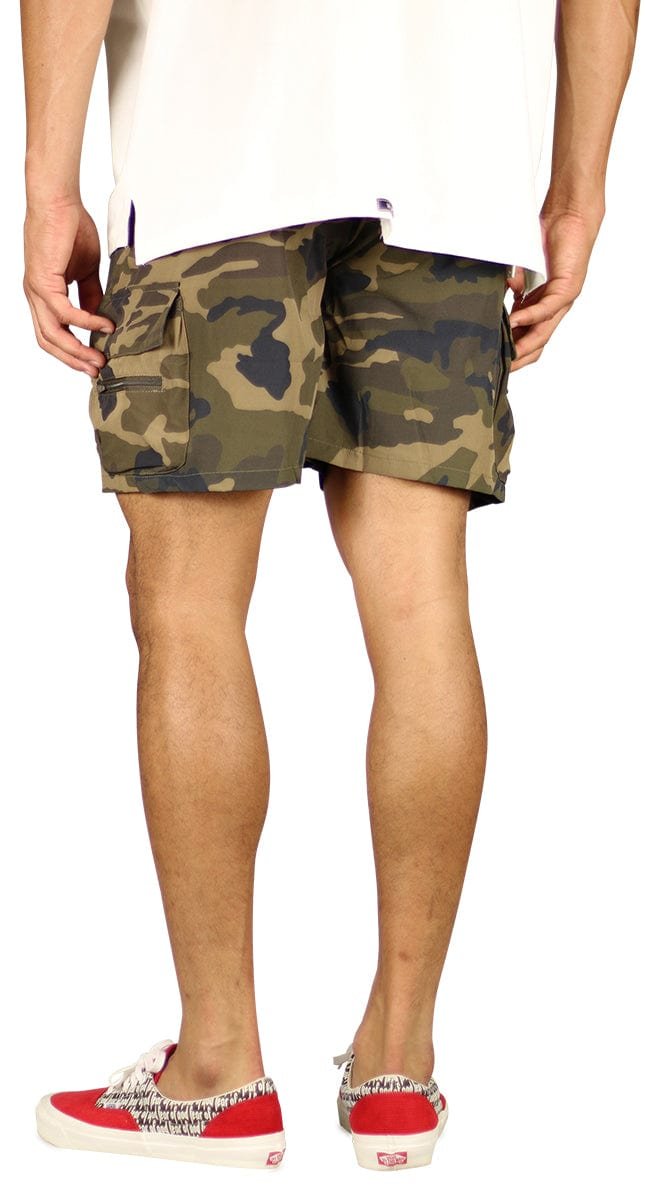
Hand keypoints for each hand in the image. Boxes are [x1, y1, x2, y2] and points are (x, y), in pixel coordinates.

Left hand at [23, 198, 114, 376]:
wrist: (58, 201)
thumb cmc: (70, 227)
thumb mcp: (86, 269)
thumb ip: (91, 294)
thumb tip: (100, 316)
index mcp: (43, 294)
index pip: (53, 333)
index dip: (72, 351)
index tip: (95, 360)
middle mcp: (35, 296)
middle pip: (49, 341)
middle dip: (74, 359)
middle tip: (97, 370)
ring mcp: (36, 290)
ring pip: (52, 334)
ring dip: (77, 350)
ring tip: (101, 358)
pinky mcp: (43, 281)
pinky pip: (65, 313)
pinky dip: (86, 322)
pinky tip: (104, 325)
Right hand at [505, 203, 603, 370]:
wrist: (570, 215)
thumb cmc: (548, 237)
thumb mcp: (521, 267)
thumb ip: (513, 284)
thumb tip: (503, 292)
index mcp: (541, 305)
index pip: (528, 337)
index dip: (512, 350)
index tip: (492, 359)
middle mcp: (554, 307)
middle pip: (536, 343)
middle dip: (516, 357)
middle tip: (496, 367)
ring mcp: (562, 300)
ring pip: (542, 332)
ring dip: (523, 344)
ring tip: (505, 353)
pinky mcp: (567, 288)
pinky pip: (546, 309)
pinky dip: (529, 317)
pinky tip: (515, 322)